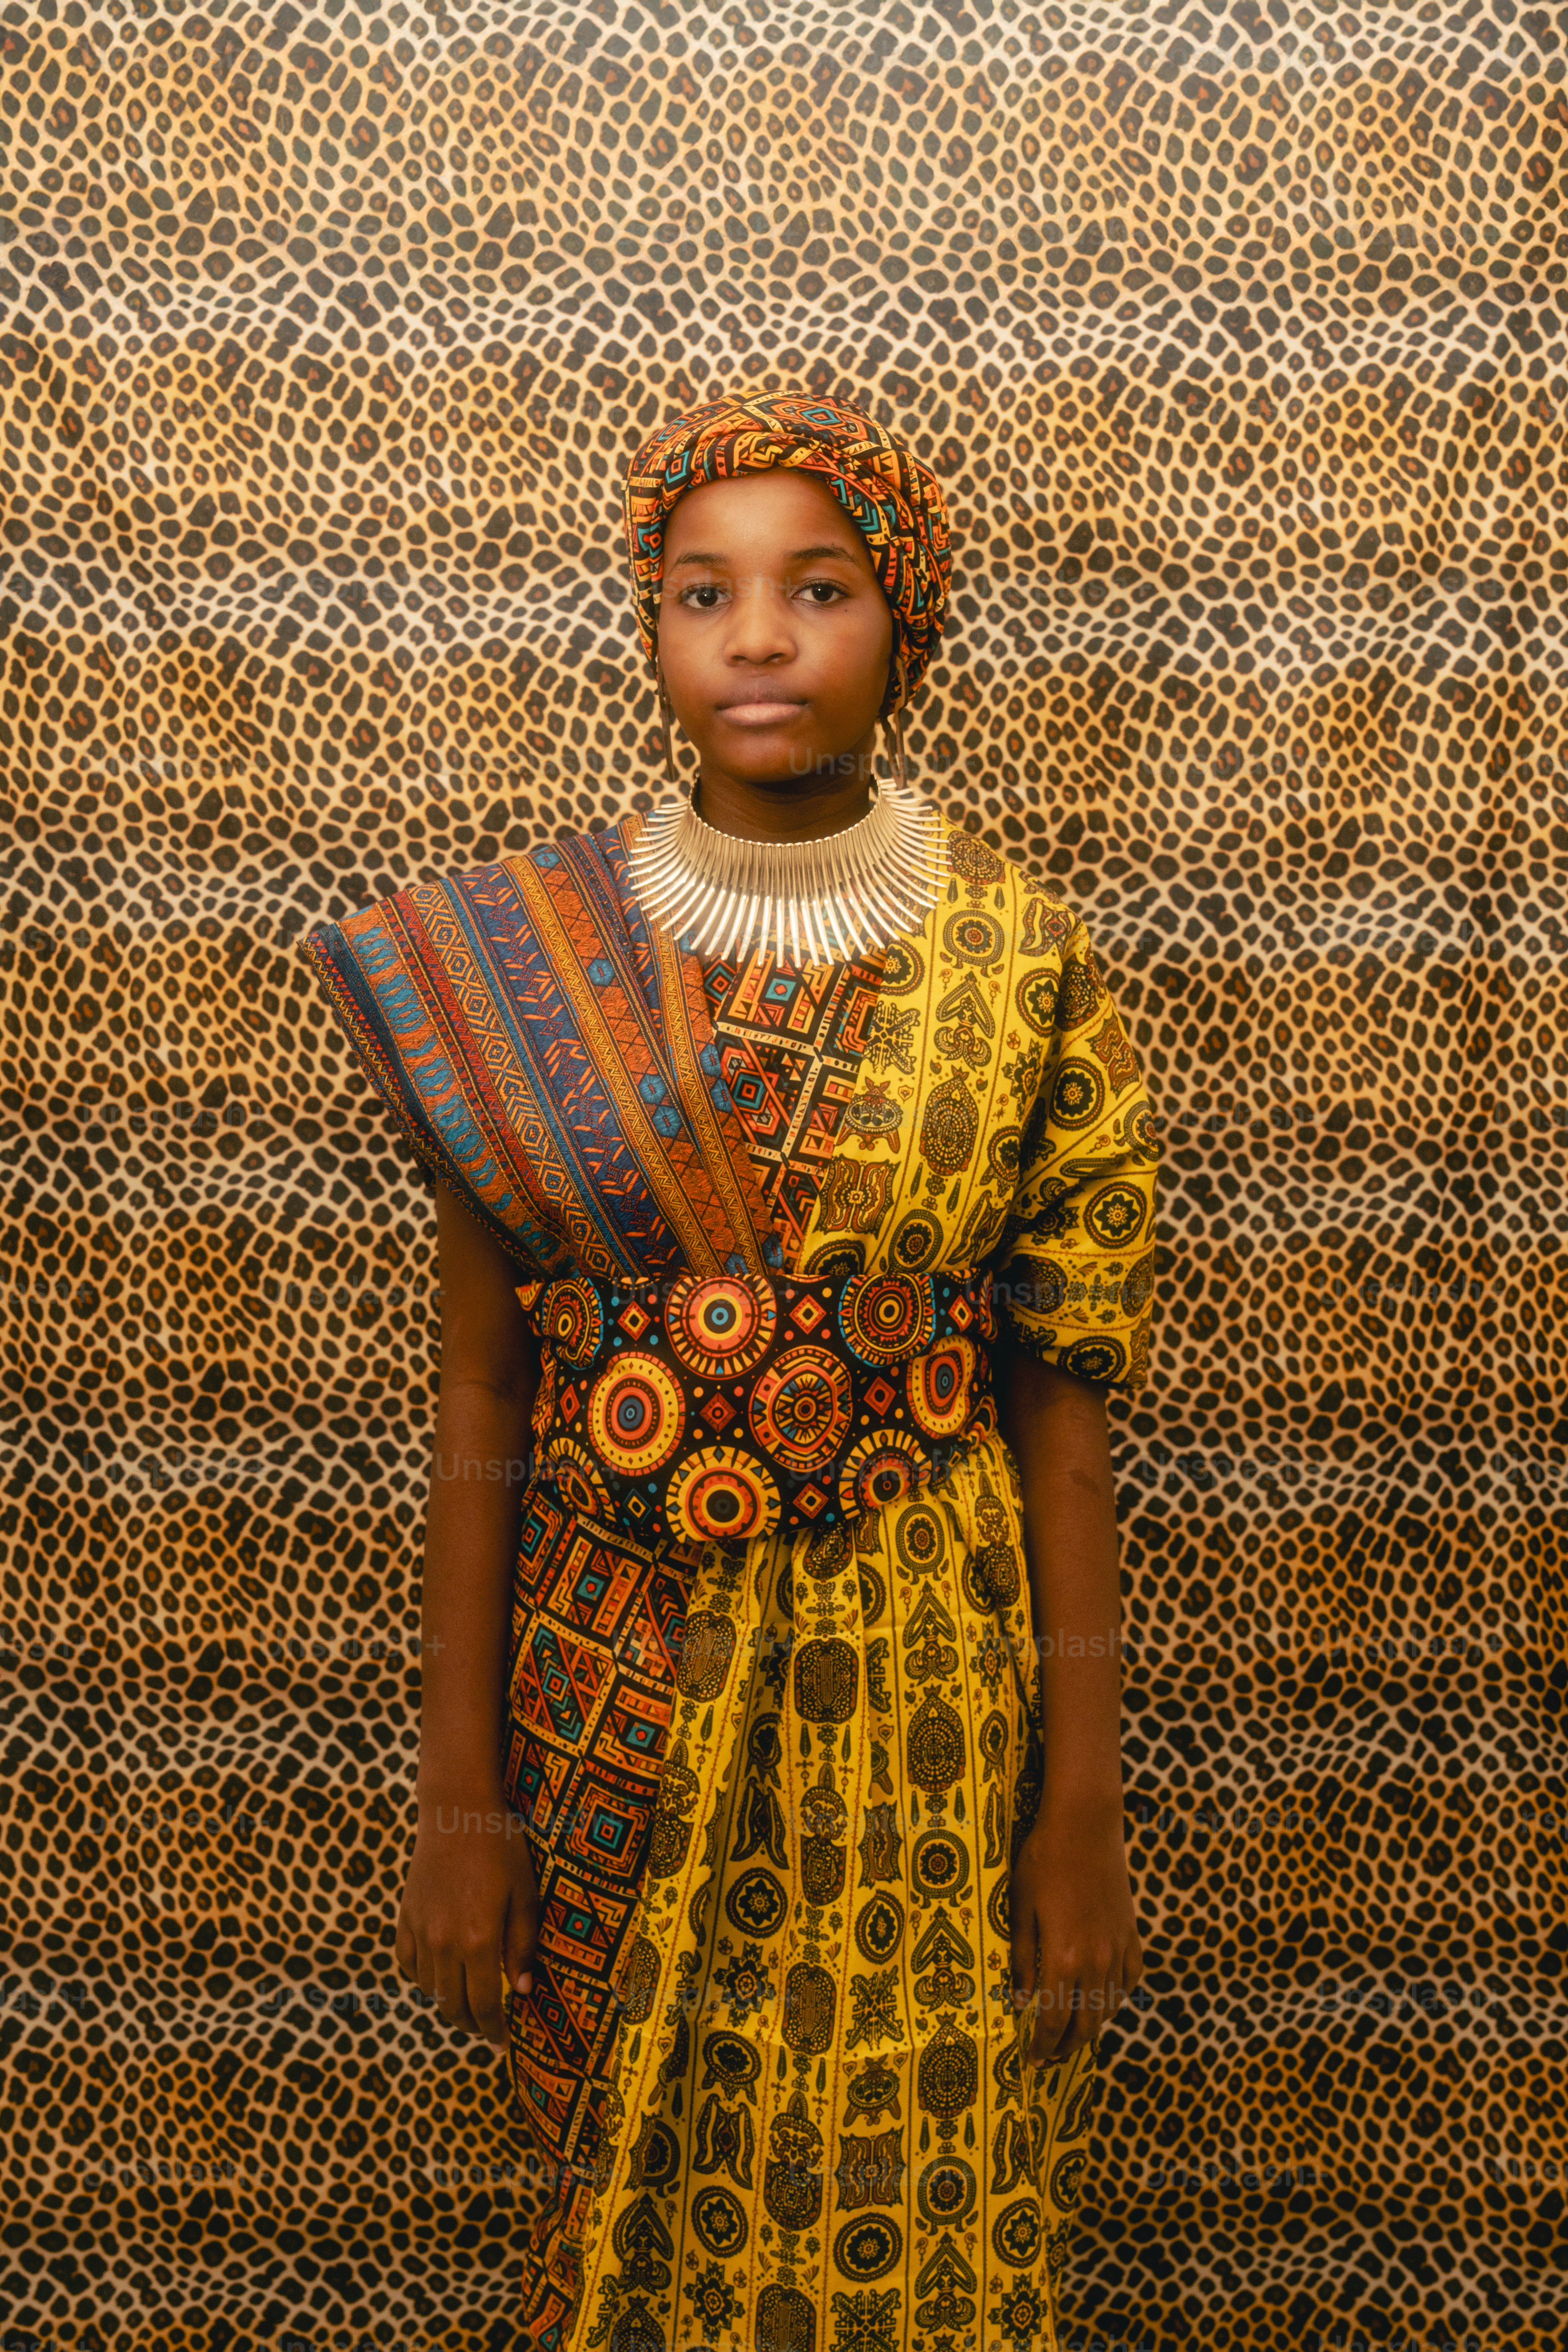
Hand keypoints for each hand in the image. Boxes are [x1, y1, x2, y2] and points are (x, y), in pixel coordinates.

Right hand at [395, 1784, 540, 2051]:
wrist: (457, 1811)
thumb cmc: (501, 1848)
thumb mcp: (524, 1895)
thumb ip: (522, 1946)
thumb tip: (520, 1991)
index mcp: (477, 1941)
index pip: (482, 2005)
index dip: (493, 2029)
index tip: (503, 2042)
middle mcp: (443, 1943)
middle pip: (452, 2005)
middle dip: (472, 2025)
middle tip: (488, 2030)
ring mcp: (420, 1930)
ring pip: (429, 1989)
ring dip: (448, 2004)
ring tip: (467, 2007)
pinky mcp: (405, 1917)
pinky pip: (407, 1963)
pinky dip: (422, 1979)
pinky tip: (438, 1978)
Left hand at [1009, 1801, 1143, 2065]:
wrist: (1085, 1825)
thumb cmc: (1043, 1861)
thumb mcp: (1020, 1908)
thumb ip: (1020, 1958)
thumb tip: (1018, 2000)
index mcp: (1063, 1958)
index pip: (1054, 2020)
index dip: (1042, 2045)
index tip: (1031, 2060)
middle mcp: (1096, 1961)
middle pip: (1086, 2024)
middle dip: (1067, 2048)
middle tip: (1049, 2059)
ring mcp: (1118, 1948)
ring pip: (1110, 2006)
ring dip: (1091, 2027)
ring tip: (1072, 2035)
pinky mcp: (1132, 1932)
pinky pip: (1130, 1979)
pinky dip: (1117, 1997)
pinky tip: (1103, 1999)